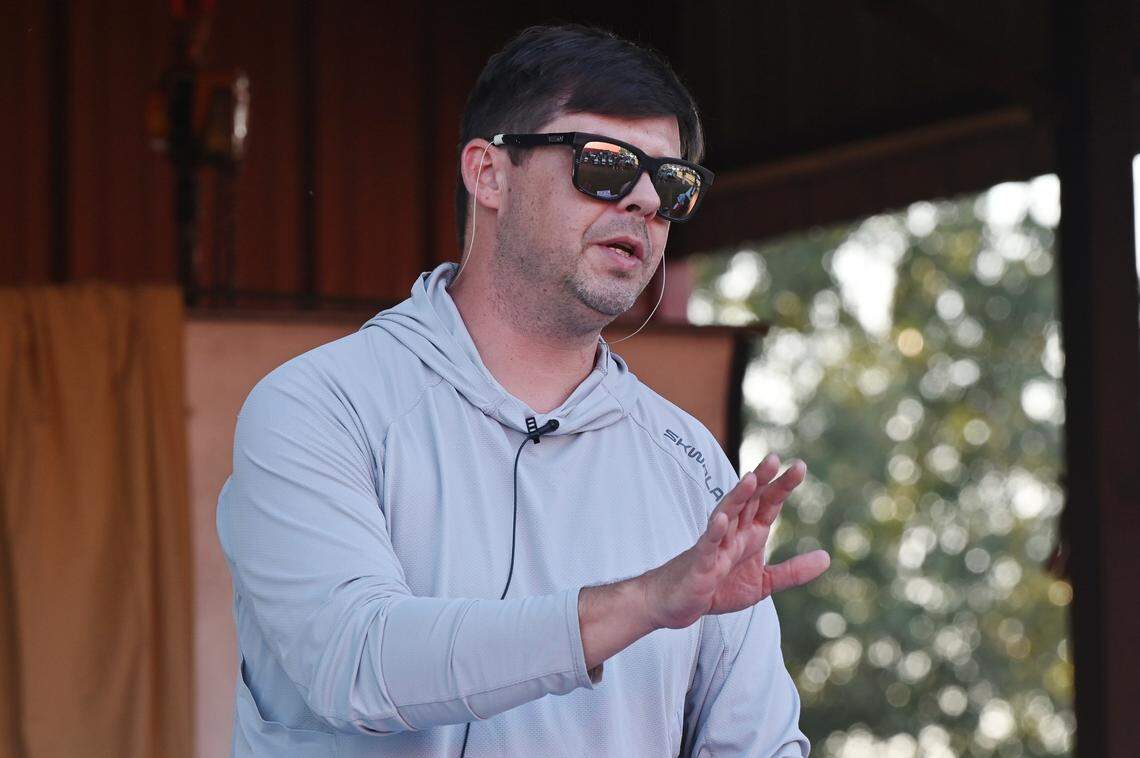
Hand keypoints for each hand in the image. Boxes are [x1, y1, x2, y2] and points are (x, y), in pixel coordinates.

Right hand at [639, 453, 830, 629]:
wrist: (681, 604)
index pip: (768, 504)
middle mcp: (733, 533)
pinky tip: (722, 519)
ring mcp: (716, 545)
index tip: (799, 466)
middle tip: (774, 459)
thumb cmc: (718, 588)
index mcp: (749, 534)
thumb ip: (793, 571)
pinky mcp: (701, 562)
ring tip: (750, 479)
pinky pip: (708, 544)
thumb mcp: (763, 583)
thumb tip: (826, 558)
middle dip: (761, 480)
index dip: (782, 486)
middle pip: (749, 501)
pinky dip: (714, 531)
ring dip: (737, 497)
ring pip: (727, 514)